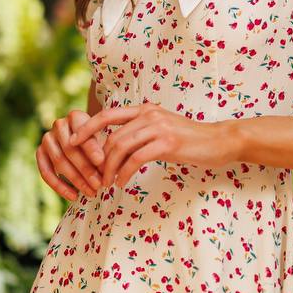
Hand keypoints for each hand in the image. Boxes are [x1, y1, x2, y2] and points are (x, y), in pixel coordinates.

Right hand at [37, 110, 106, 201]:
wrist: (81, 142)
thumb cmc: (97, 142)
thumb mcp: (103, 140)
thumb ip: (104, 151)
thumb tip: (108, 171)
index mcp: (75, 116)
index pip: (81, 132)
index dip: (91, 147)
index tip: (101, 162)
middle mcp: (59, 124)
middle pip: (70, 149)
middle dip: (85, 169)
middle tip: (99, 184)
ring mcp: (47, 138)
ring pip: (59, 161)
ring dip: (75, 180)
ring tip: (90, 192)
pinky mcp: (39, 152)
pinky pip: (46, 172)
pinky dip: (59, 186)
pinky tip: (73, 196)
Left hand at [68, 101, 234, 188]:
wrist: (220, 141)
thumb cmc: (191, 139)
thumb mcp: (163, 130)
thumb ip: (142, 133)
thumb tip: (119, 146)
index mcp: (145, 110)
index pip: (108, 114)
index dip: (87, 127)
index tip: (72, 142)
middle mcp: (149, 114)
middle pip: (112, 136)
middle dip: (98, 159)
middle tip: (94, 176)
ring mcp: (158, 127)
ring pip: (121, 147)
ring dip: (109, 169)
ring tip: (106, 183)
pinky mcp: (167, 143)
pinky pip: (136, 159)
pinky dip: (124, 173)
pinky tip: (121, 183)